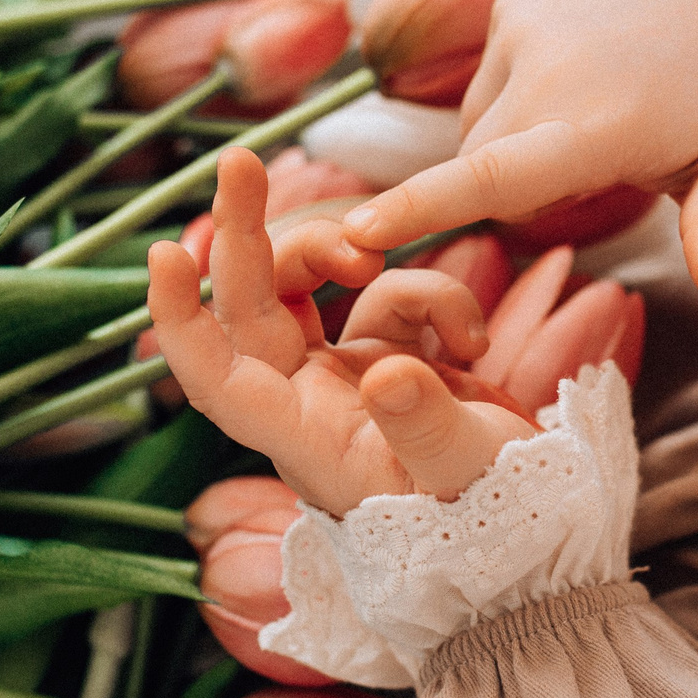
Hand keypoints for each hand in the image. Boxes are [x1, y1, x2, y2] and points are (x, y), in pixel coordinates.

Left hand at [148, 148, 541, 514]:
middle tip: (242, 160)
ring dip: (342, 251)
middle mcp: (312, 405)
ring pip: (311, 285)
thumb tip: (386, 373)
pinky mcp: (394, 359)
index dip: (180, 322)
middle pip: (251, 306)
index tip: (162, 255)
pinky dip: (433, 297)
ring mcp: (348, 379)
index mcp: (307, 440)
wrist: (535, 536)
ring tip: (384, 261)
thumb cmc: (490, 524)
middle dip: (242, 231)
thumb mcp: (462, 473)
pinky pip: (392, 296)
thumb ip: (424, 425)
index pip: (218, 380)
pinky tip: (474, 343)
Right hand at [341, 0, 697, 306]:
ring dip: (514, 139)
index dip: (421, 207)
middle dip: (515, 186)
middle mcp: (551, 64)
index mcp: (601, 123)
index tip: (356, 234)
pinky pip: (488, 73)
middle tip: (598, 164)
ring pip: (479, 121)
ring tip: (595, 115)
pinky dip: (519, 90)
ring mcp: (528, 19)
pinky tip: (582, 72)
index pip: (493, 176)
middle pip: (480, 164)